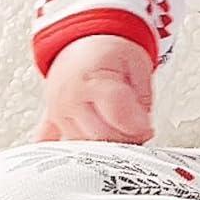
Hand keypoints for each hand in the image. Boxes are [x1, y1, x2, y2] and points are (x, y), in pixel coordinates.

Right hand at [33, 35, 154, 143]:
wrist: (84, 39)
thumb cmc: (111, 50)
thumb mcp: (137, 64)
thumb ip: (142, 97)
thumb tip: (143, 127)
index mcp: (92, 81)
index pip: (117, 114)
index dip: (137, 126)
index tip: (149, 129)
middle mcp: (70, 99)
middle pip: (99, 135)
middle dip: (124, 140)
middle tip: (139, 135)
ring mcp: (57, 113)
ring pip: (81, 146)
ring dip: (103, 148)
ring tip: (121, 137)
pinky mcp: (50, 121)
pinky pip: (51, 145)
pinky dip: (67, 154)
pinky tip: (81, 160)